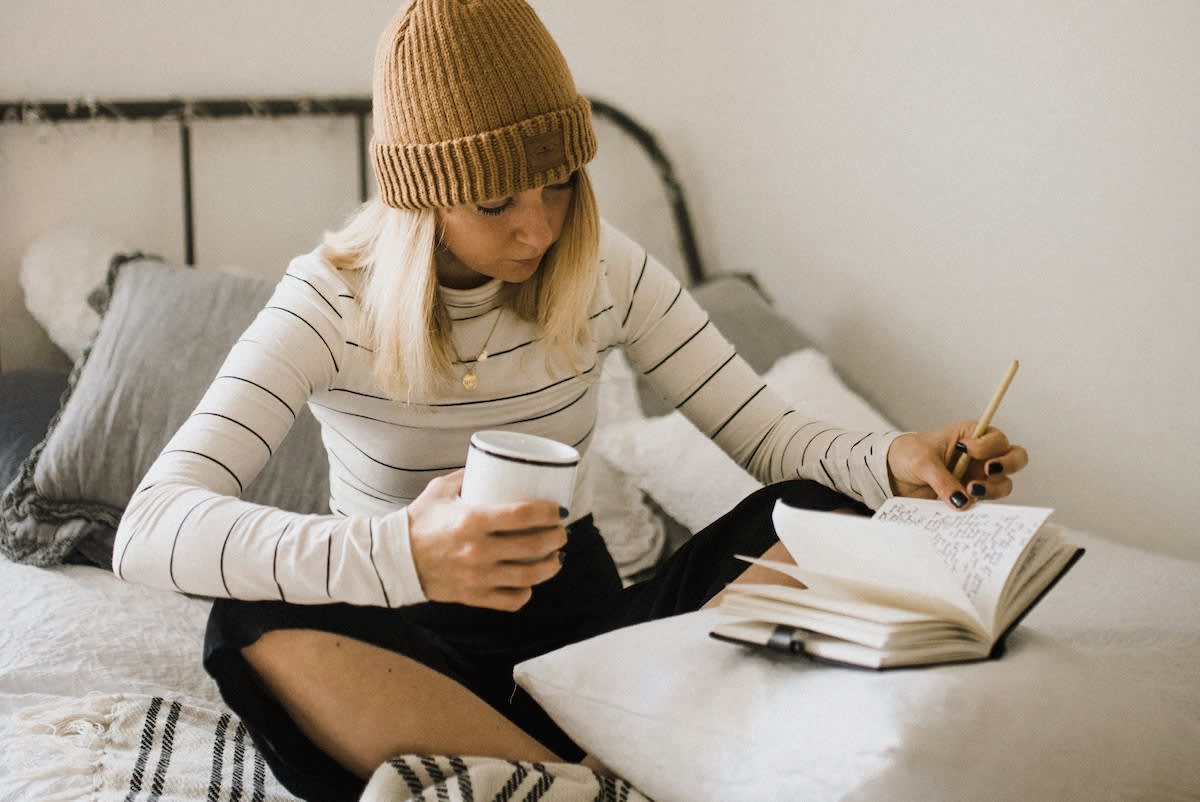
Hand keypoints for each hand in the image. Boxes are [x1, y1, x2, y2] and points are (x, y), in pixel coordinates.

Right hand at [405, 470, 566, 610]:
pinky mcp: (473, 596)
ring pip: (529, 576)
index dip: (549, 512)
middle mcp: (477, 550)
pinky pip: (511, 600)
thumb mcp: (442, 489)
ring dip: (551, 566)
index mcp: (471, 520)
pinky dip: (526, 592)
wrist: (393, 559)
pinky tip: (531, 582)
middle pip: (533, 546)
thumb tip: (497, 463)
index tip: (560, 510)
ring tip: (557, 557)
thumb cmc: (419, 520)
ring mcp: (477, 577)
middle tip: (561, 531)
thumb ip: (469, 475)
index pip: (523, 515)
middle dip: (556, 538)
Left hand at [887, 421, 1028, 508]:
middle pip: (1015, 458)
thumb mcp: (922, 461)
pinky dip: (980, 506)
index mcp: (971, 435)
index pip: (997, 438)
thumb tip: (962, 501)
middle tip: (987, 470)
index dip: (988, 445)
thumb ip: (942, 480)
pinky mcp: (970, 496)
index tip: (967, 449)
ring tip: (971, 490)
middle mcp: (981, 456)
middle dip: (1007, 464)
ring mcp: (978, 477)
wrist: (892, 474)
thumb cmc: (908, 455)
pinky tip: (965, 505)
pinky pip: (985, 503)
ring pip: (1004, 484)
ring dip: (993, 488)